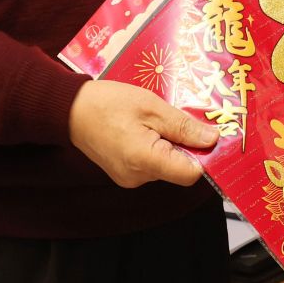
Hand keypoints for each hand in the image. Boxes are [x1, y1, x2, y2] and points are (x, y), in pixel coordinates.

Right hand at [68, 80, 217, 187]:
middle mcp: (138, 177)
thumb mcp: (152, 107)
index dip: (204, 155)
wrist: (71, 110)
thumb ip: (183, 126)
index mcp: (145, 161)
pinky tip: (147, 128)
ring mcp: (130, 178)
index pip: (191, 174)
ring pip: (167, 166)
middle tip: (178, 118)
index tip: (207, 135)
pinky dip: (157, 147)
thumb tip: (212, 139)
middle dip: (186, 145)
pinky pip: (152, 164)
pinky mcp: (125, 174)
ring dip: (170, 144)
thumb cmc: (108, 104)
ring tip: (157, 120)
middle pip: (180, 169)